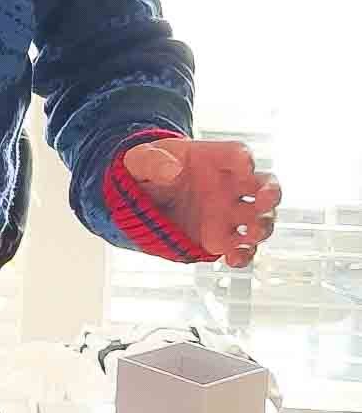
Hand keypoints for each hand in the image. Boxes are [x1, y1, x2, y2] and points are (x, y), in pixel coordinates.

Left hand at [123, 139, 280, 269]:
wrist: (144, 195)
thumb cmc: (151, 169)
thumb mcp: (141, 159)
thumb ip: (152, 161)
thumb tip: (170, 169)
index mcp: (213, 159)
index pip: (237, 154)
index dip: (244, 160)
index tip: (244, 165)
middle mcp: (229, 185)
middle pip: (263, 185)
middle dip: (271, 192)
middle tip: (265, 199)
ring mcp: (228, 212)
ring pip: (259, 218)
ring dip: (262, 226)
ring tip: (253, 233)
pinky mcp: (220, 238)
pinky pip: (240, 248)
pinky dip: (243, 255)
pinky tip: (233, 258)